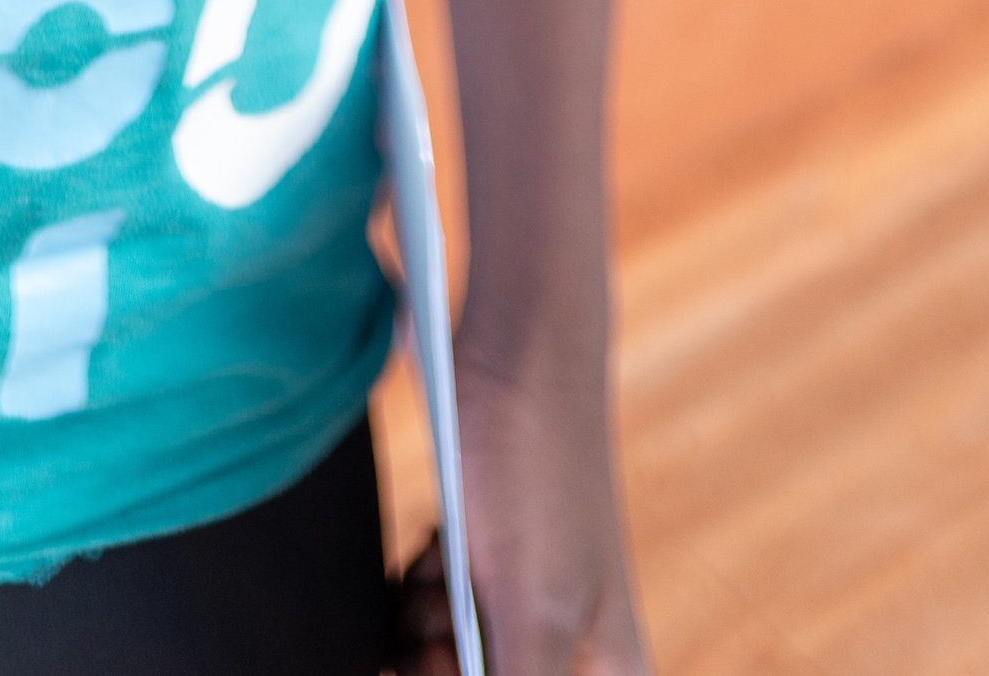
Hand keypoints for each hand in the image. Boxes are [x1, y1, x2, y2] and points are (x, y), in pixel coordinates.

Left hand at [390, 350, 650, 674]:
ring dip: (421, 632)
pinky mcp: (484, 571)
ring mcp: (523, 609)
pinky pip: (430, 620)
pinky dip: (418, 594)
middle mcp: (570, 654)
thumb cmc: (539, 469)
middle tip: (444, 616)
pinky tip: (433, 552)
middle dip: (436, 669)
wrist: (515, 345)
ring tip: (440, 573)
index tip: (454, 655)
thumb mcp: (532, 610)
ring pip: (442, 665)